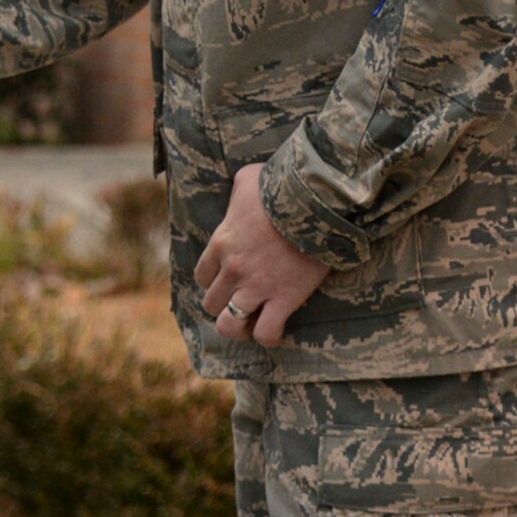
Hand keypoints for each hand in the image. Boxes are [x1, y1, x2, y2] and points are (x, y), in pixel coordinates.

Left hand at [194, 162, 329, 348]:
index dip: (213, 282)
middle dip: (224, 305)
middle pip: (212, 303)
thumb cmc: (280, 187)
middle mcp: (232, 270)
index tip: (227, 281)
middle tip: (241, 302)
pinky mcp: (284, 299)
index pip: (202, 276)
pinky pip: (266, 332)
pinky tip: (275, 330)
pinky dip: (268, 336)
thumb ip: (237, 190)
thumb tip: (241, 189)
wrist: (314, 203)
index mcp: (220, 243)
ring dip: (238, 327)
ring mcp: (257, 287)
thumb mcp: (248, 179)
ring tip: (251, 324)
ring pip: (230, 325)